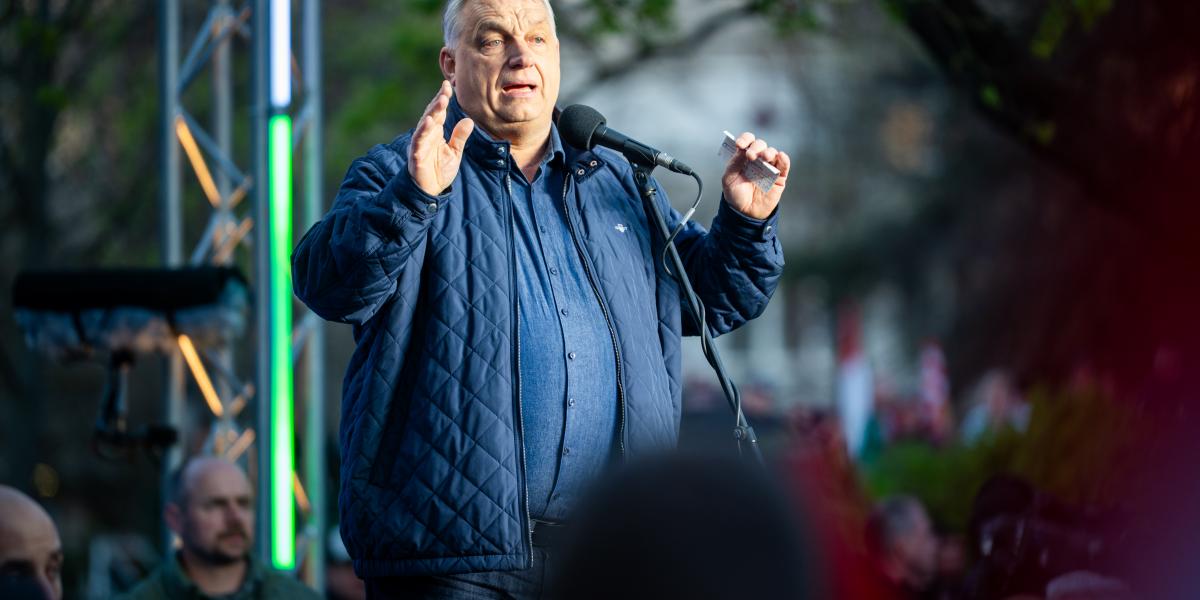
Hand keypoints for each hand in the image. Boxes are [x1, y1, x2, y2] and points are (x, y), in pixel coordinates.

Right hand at [408, 81, 474, 195]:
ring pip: (425, 124)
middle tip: (446, 89)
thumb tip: (469, 120)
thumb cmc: (439, 170)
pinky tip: (428, 122)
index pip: (439, 112)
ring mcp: (420, 144)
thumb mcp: (454, 152)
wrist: (429, 190)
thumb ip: (460, 136)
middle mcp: (426, 135)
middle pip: (432, 114)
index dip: (443, 98)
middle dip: (439, 101)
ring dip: (432, 112)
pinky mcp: (416, 155)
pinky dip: (423, 131)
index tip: (449, 85)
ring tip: (441, 100)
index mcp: (435, 132)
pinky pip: (419, 141)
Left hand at [721, 132, 790, 219]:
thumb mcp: (728, 179)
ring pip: (772, 153)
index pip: (747, 141)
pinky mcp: (779, 177)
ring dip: (769, 152)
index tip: (740, 145)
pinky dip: (784, 159)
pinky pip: (784, 165)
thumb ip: (734, 163)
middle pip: (760, 145)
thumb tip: (742, 149)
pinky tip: (781, 156)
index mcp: (743, 157)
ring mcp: (768, 167)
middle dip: (756, 147)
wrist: (744, 213)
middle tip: (751, 156)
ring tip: (764, 157)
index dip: (745, 139)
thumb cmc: (735, 195)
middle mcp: (757, 160)